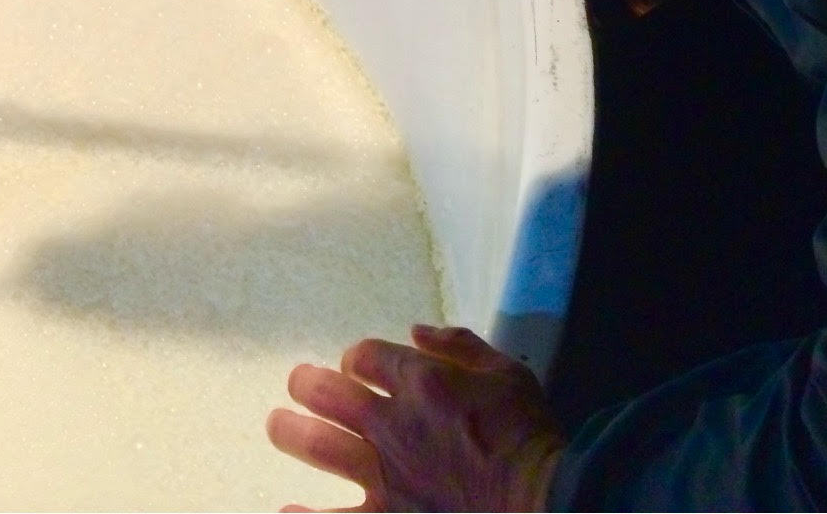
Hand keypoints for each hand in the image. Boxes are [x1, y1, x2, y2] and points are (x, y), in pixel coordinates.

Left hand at [266, 325, 564, 512]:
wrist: (547, 506)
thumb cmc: (530, 441)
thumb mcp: (507, 372)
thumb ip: (460, 344)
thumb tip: (416, 330)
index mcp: (421, 382)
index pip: (363, 354)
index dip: (356, 357)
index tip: (358, 367)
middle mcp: (393, 423)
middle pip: (324, 391)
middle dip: (306, 384)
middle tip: (300, 386)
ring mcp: (385, 475)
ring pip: (315, 445)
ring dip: (290, 433)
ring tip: (279, 427)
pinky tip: (285, 508)